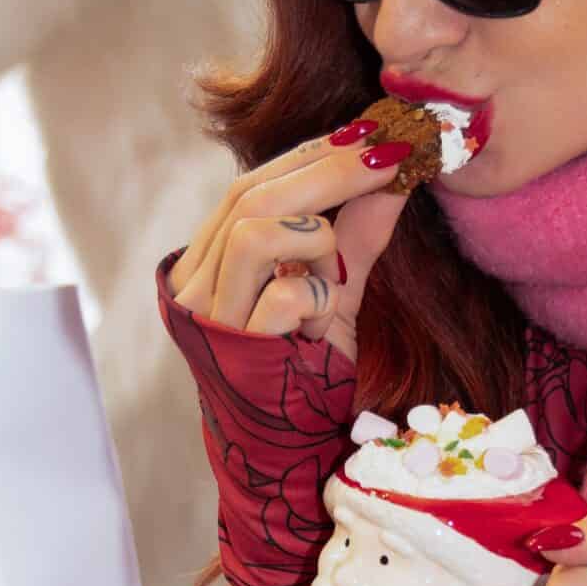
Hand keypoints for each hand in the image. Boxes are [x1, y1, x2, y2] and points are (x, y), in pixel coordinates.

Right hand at [169, 121, 412, 363]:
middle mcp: (196, 283)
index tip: (369, 133)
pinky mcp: (233, 350)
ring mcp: (209, 316)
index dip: (310, 154)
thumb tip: (390, 176)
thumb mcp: (335, 296)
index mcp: (209, 262)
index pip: (251, 186)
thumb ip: (355, 239)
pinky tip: (321, 322)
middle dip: (328, 167)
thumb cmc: (303, 375)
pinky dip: (319, 297)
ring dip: (315, 236)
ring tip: (335, 266)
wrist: (287, 452)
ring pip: (255, 231)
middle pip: (251, 196)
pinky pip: (285, 296)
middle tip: (389, 153)